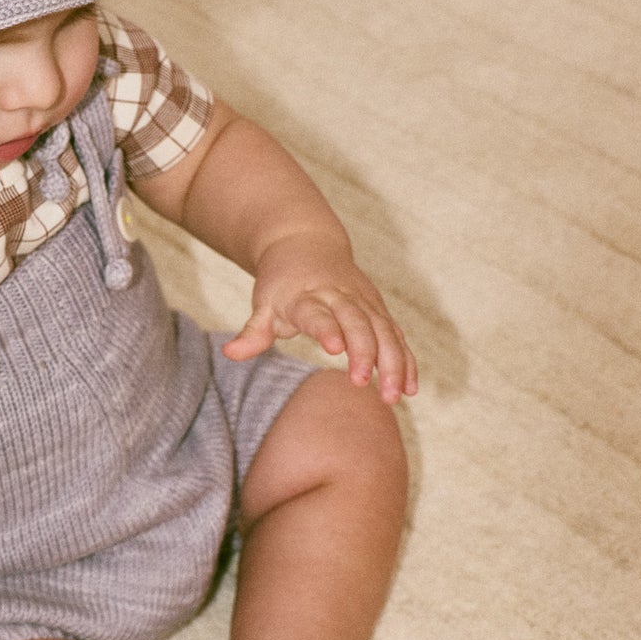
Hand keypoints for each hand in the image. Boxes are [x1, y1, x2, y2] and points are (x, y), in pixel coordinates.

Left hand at [223, 235, 417, 403]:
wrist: (306, 243)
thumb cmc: (281, 284)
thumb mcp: (263, 304)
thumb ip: (253, 332)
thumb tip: (229, 353)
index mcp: (306, 296)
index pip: (318, 313)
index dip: (326, 329)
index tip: (334, 350)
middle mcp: (339, 296)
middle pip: (357, 322)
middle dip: (365, 352)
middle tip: (364, 384)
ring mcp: (363, 301)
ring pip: (383, 330)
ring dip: (392, 362)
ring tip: (394, 396)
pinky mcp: (378, 308)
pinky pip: (396, 334)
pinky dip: (406, 359)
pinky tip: (411, 387)